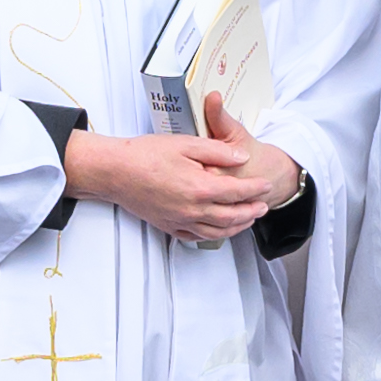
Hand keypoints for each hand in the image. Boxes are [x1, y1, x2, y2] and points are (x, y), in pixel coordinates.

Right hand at [65, 123, 282, 244]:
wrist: (115, 171)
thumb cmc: (146, 154)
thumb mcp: (185, 143)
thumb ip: (217, 151)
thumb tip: (242, 157)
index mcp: (200, 187)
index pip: (237, 191)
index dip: (255, 189)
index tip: (265, 186)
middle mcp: (192, 209)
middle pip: (231, 216)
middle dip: (251, 212)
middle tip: (263, 207)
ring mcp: (179, 220)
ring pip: (216, 231)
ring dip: (236, 227)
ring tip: (247, 220)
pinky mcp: (168, 226)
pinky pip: (195, 236)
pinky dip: (212, 235)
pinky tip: (217, 230)